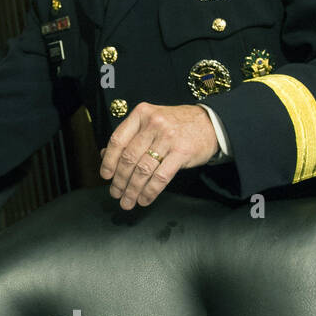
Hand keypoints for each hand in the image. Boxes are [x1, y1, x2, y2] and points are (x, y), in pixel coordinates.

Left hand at [99, 102, 218, 208]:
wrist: (211, 123)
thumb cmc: (176, 125)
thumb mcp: (151, 122)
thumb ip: (130, 137)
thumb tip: (105, 156)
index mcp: (141, 114)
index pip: (117, 140)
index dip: (108, 161)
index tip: (105, 176)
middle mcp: (153, 124)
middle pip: (129, 158)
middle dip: (120, 180)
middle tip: (116, 193)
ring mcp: (168, 138)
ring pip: (143, 170)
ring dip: (132, 190)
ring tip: (127, 201)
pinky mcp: (182, 152)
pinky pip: (160, 177)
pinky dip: (150, 191)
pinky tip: (144, 199)